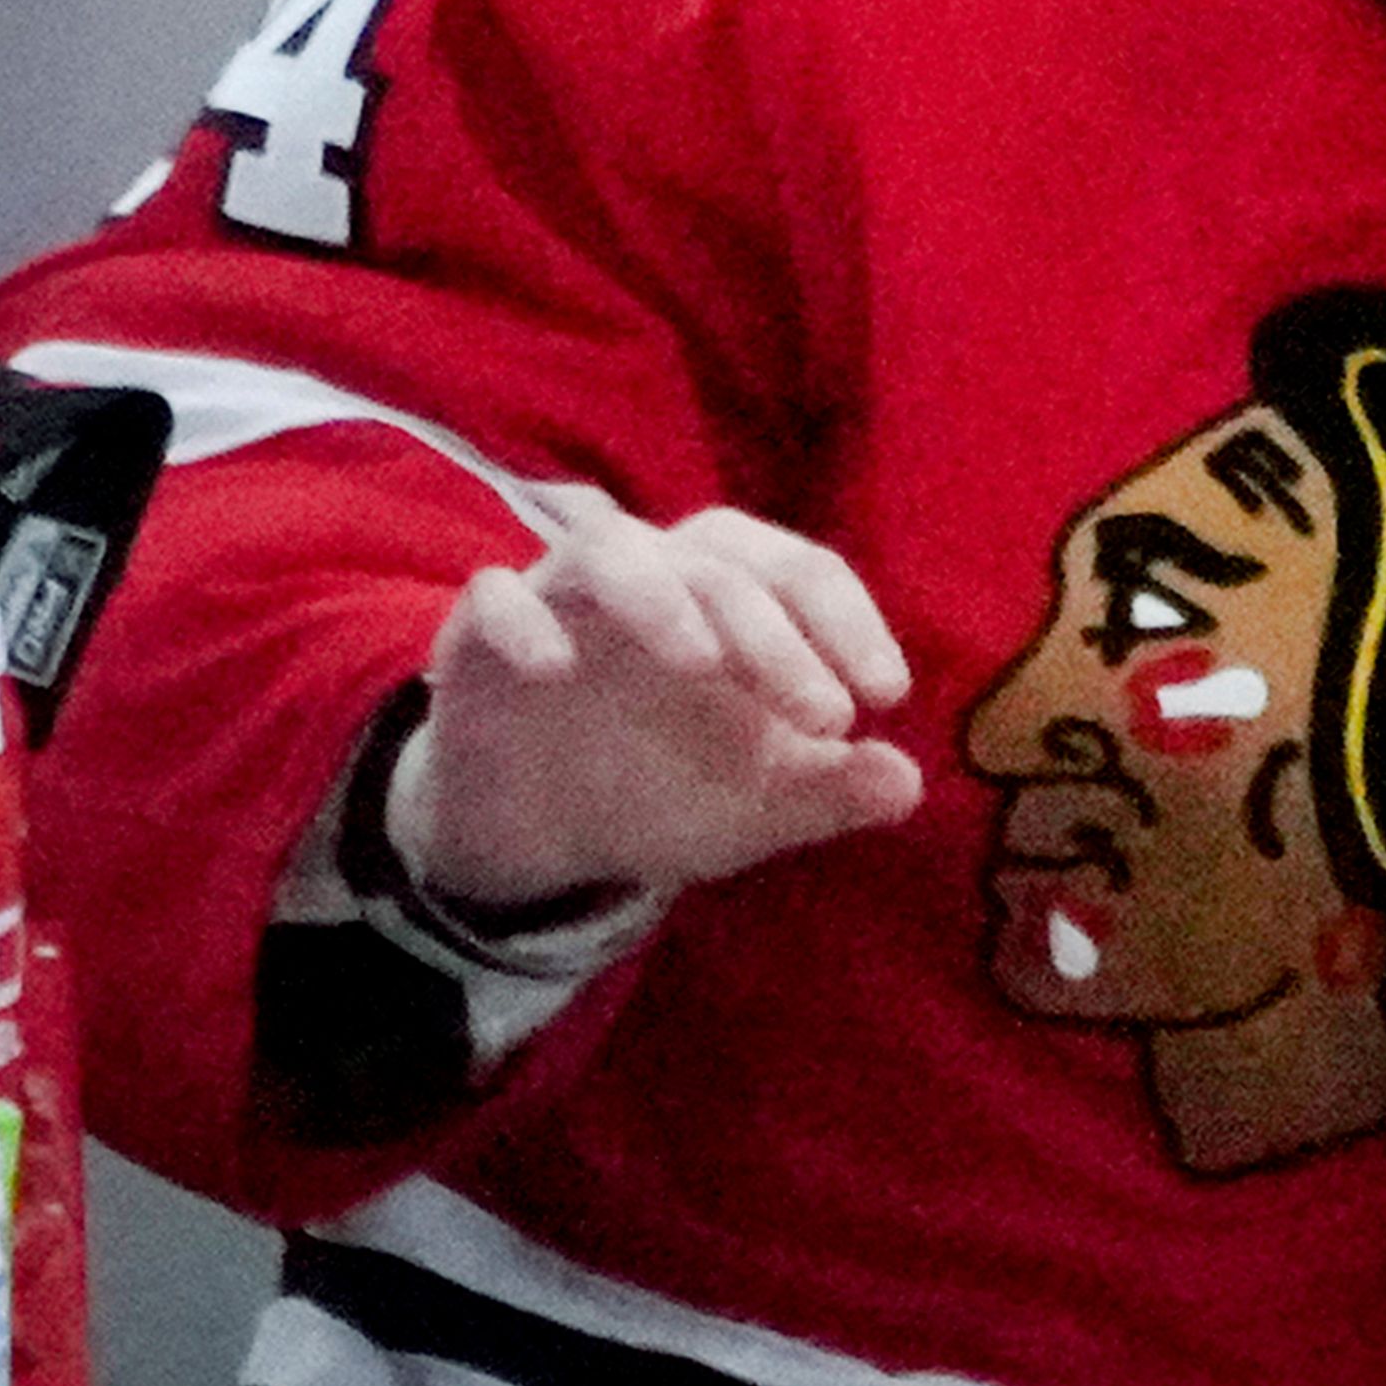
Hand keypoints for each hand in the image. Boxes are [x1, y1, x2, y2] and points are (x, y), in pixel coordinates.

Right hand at [387, 485, 921, 908]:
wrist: (540, 836)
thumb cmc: (663, 788)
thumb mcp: (755, 808)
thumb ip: (829, 791)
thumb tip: (908, 782)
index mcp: (728, 601)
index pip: (798, 571)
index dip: (849, 621)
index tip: (886, 696)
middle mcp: (650, 578)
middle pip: (714, 555)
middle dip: (775, 628)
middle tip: (823, 716)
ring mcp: (561, 600)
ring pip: (607, 549)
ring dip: (660, 596)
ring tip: (703, 664)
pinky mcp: (478, 637)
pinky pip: (493, 597)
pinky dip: (522, 620)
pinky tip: (555, 669)